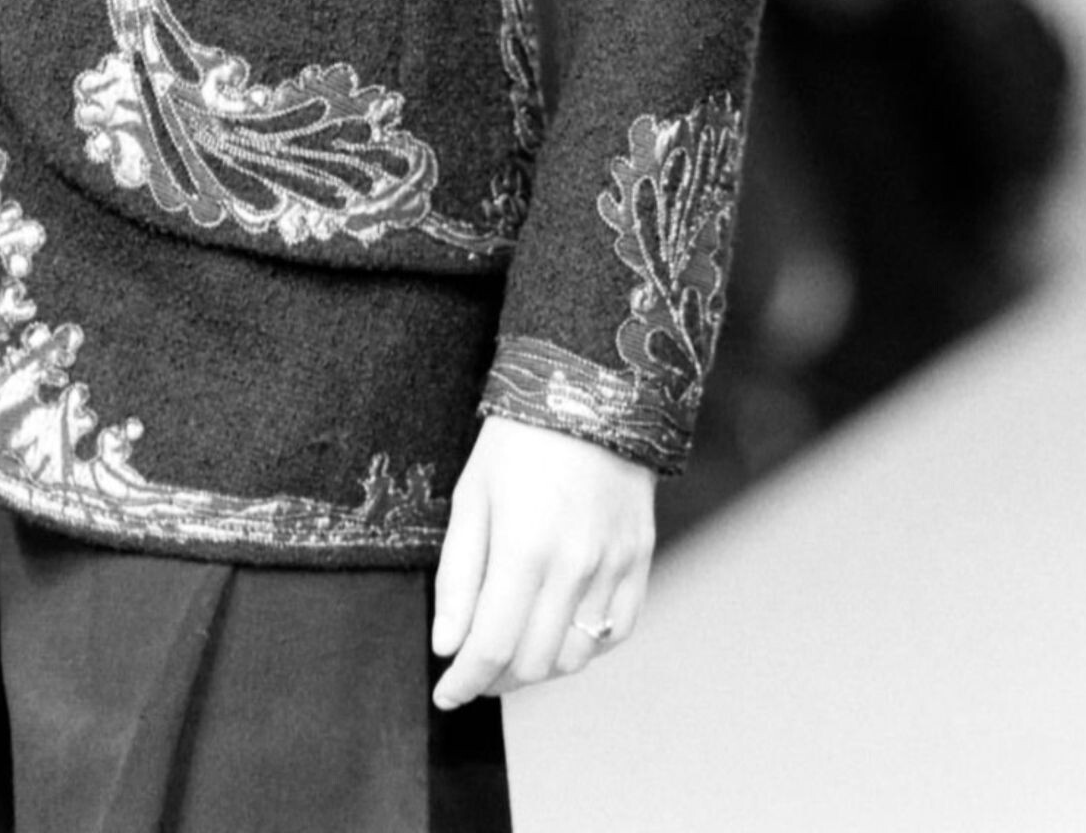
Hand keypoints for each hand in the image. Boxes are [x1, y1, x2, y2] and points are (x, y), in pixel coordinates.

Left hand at [430, 416, 655, 705]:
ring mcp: (614, 565)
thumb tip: (448, 646)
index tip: (445, 694)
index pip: (492, 647)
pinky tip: (558, 629)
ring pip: (575, 657)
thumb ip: (458, 576)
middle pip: (533, 662)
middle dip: (495, 679)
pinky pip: (615, 632)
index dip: (464, 682)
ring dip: (538, 667)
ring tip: (512, 648)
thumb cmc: (518, 440)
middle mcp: (576, 565)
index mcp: (525, 547)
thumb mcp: (472, 496)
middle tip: (473, 668)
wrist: (590, 390)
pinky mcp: (640, 560)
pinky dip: (584, 646)